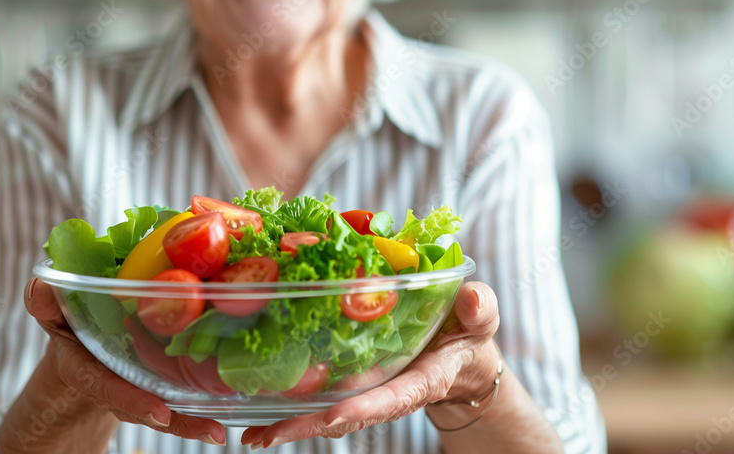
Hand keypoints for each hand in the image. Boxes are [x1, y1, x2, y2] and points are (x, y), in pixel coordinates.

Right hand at [19, 277, 226, 445]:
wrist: (76, 346)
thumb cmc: (68, 323)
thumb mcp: (52, 312)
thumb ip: (45, 303)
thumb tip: (42, 290)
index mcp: (84, 369)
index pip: (105, 387)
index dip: (130, 400)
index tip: (159, 413)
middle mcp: (110, 386)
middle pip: (142, 409)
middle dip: (173, 421)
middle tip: (208, 429)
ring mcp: (132, 390)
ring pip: (161, 412)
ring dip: (191, 422)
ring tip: (218, 432)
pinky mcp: (154, 385)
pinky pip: (173, 403)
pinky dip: (196, 414)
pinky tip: (220, 422)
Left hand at [241, 281, 500, 448]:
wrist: (463, 355)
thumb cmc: (469, 334)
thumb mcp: (480, 320)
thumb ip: (479, 311)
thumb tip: (473, 298)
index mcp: (423, 379)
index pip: (392, 397)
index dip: (363, 408)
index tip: (332, 417)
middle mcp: (392, 393)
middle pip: (349, 416)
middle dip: (309, 426)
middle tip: (267, 435)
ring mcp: (372, 393)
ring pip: (331, 415)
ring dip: (293, 426)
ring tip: (253, 436)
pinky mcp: (358, 387)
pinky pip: (325, 402)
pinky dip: (295, 412)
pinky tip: (260, 417)